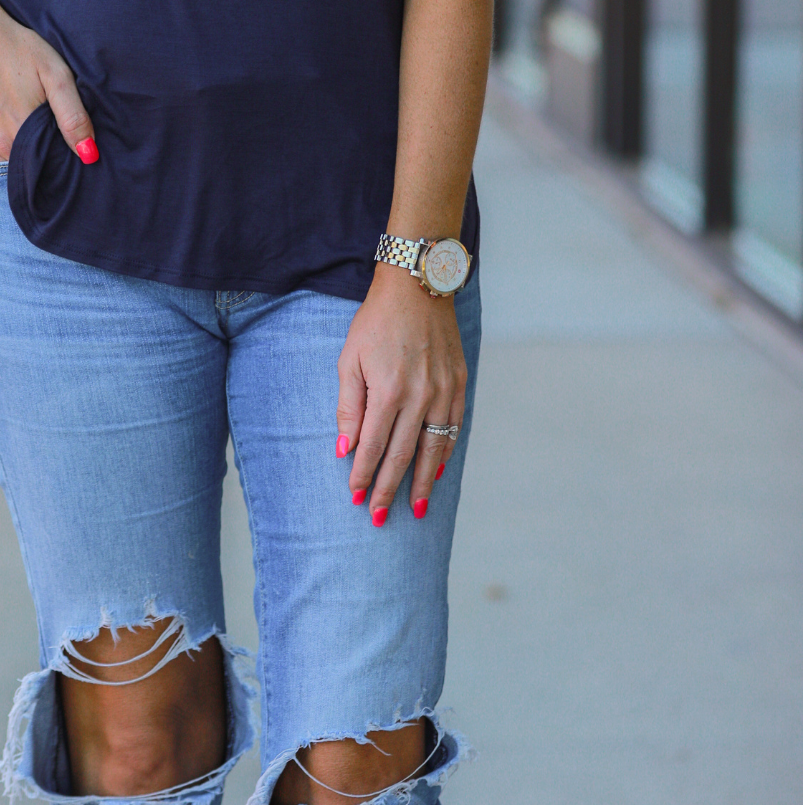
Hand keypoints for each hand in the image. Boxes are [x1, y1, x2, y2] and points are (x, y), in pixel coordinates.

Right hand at [0, 0, 97, 165]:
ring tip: (31, 122)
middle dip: (47, 154)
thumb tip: (88, 154)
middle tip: (49, 122)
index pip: (54, 164)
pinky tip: (13, 126)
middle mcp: (0, 144)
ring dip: (26, 152)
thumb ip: (73, 116)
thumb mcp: (55, 73)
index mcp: (25, 130)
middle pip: (34, 165)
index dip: (65, 156)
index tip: (67, 136)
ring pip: (15, 164)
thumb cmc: (18, 49)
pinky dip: (7, 150)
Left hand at [336, 263, 466, 523]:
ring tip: (416, 509)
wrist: (417, 287)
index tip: (356, 497)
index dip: (363, 475)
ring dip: (423, 482)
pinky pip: (452, 430)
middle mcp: (419, 396)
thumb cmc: (375, 322)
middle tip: (380, 517)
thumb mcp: (350, 359)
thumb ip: (349, 405)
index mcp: (387, 391)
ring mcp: (443, 392)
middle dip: (389, 489)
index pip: (372, 446)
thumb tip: (345, 448)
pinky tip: (436, 470)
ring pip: (432, 450)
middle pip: (402, 456)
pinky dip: (444, 454)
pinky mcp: (458, 384)